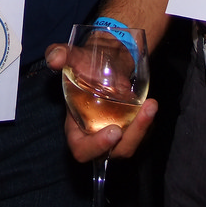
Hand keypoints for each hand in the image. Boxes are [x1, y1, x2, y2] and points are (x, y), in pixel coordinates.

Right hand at [47, 43, 157, 161]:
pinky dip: (147, 124)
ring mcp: (115, 139)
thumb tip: (54, 58)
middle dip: (131, 137)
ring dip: (143, 129)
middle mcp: (96, 139)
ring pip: (130, 146)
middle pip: (114, 152)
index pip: (82, 150)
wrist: (106, 64)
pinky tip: (151, 105)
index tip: (114, 131)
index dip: (96, 146)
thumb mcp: (72, 57)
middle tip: (143, 114)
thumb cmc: (85, 66)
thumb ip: (60, 55)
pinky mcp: (130, 133)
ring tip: (151, 105)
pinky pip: (140, 136)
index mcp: (75, 130)